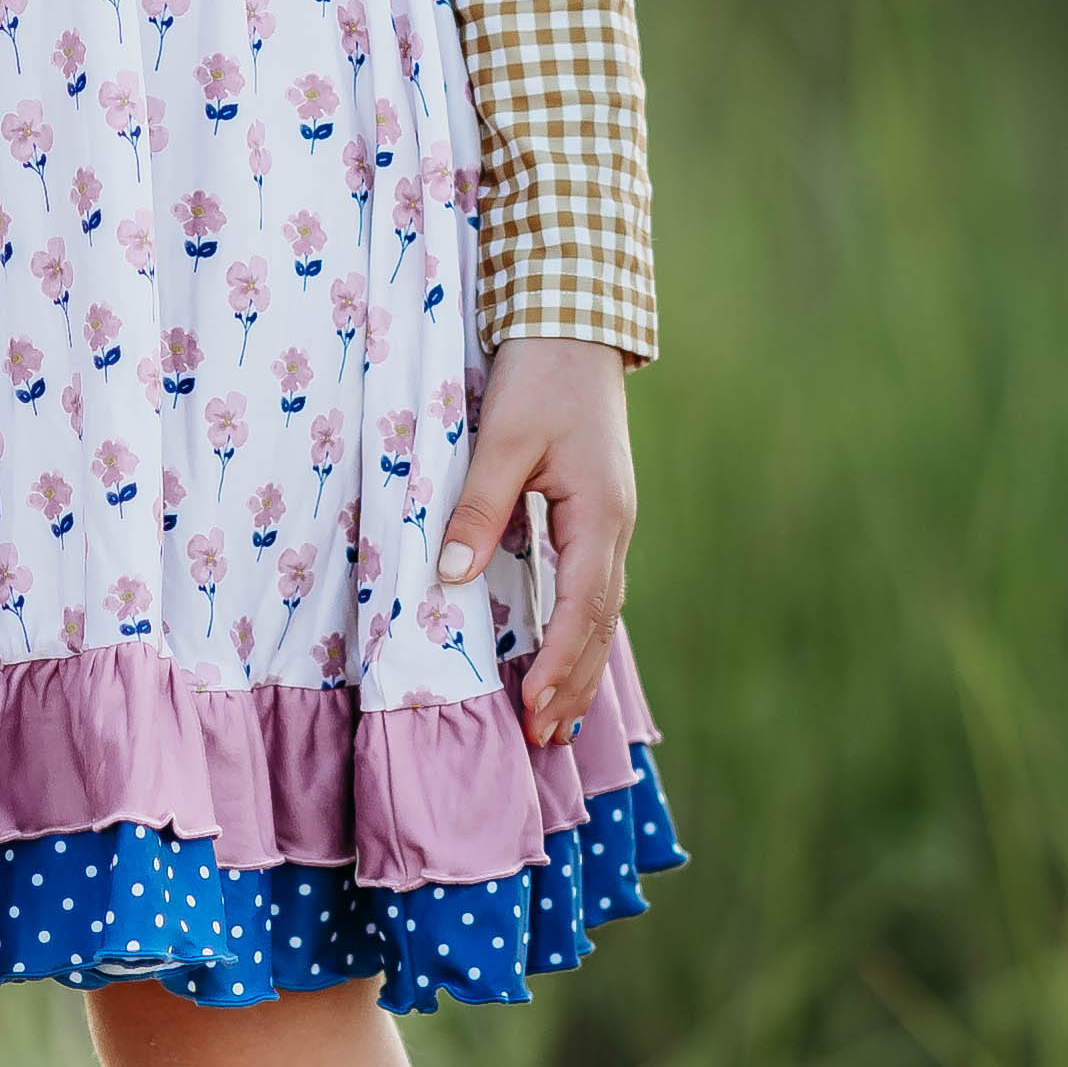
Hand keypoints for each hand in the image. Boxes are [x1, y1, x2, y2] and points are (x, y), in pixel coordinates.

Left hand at [434, 335, 634, 746]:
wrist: (572, 329)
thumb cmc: (539, 378)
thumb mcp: (502, 440)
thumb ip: (478, 508)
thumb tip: (452, 576)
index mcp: (601, 515)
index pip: (583, 605)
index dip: (561, 659)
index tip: (535, 703)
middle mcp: (615, 529)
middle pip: (599, 624)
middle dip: (574, 683)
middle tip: (543, 737)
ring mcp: (610, 526)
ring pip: (601, 614)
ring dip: (580, 668)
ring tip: (557, 724)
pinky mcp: (595, 519)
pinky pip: (591, 592)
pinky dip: (579, 635)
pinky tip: (565, 664)